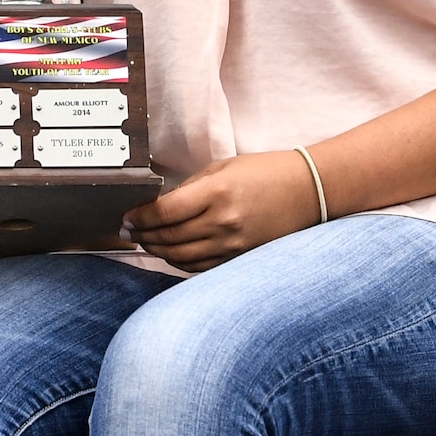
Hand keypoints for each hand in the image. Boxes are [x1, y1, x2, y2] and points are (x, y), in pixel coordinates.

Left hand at [119, 151, 319, 270]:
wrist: (309, 191)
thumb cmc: (265, 172)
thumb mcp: (223, 168)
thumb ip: (190, 187)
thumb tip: (159, 204)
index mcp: (217, 194)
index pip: (166, 212)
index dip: (140, 217)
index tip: (126, 216)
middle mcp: (224, 223)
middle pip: (169, 237)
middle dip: (143, 235)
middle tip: (128, 231)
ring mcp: (233, 245)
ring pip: (181, 257)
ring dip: (157, 251)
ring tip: (144, 242)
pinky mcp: (241, 258)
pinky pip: (201, 267)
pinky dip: (179, 262)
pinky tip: (169, 253)